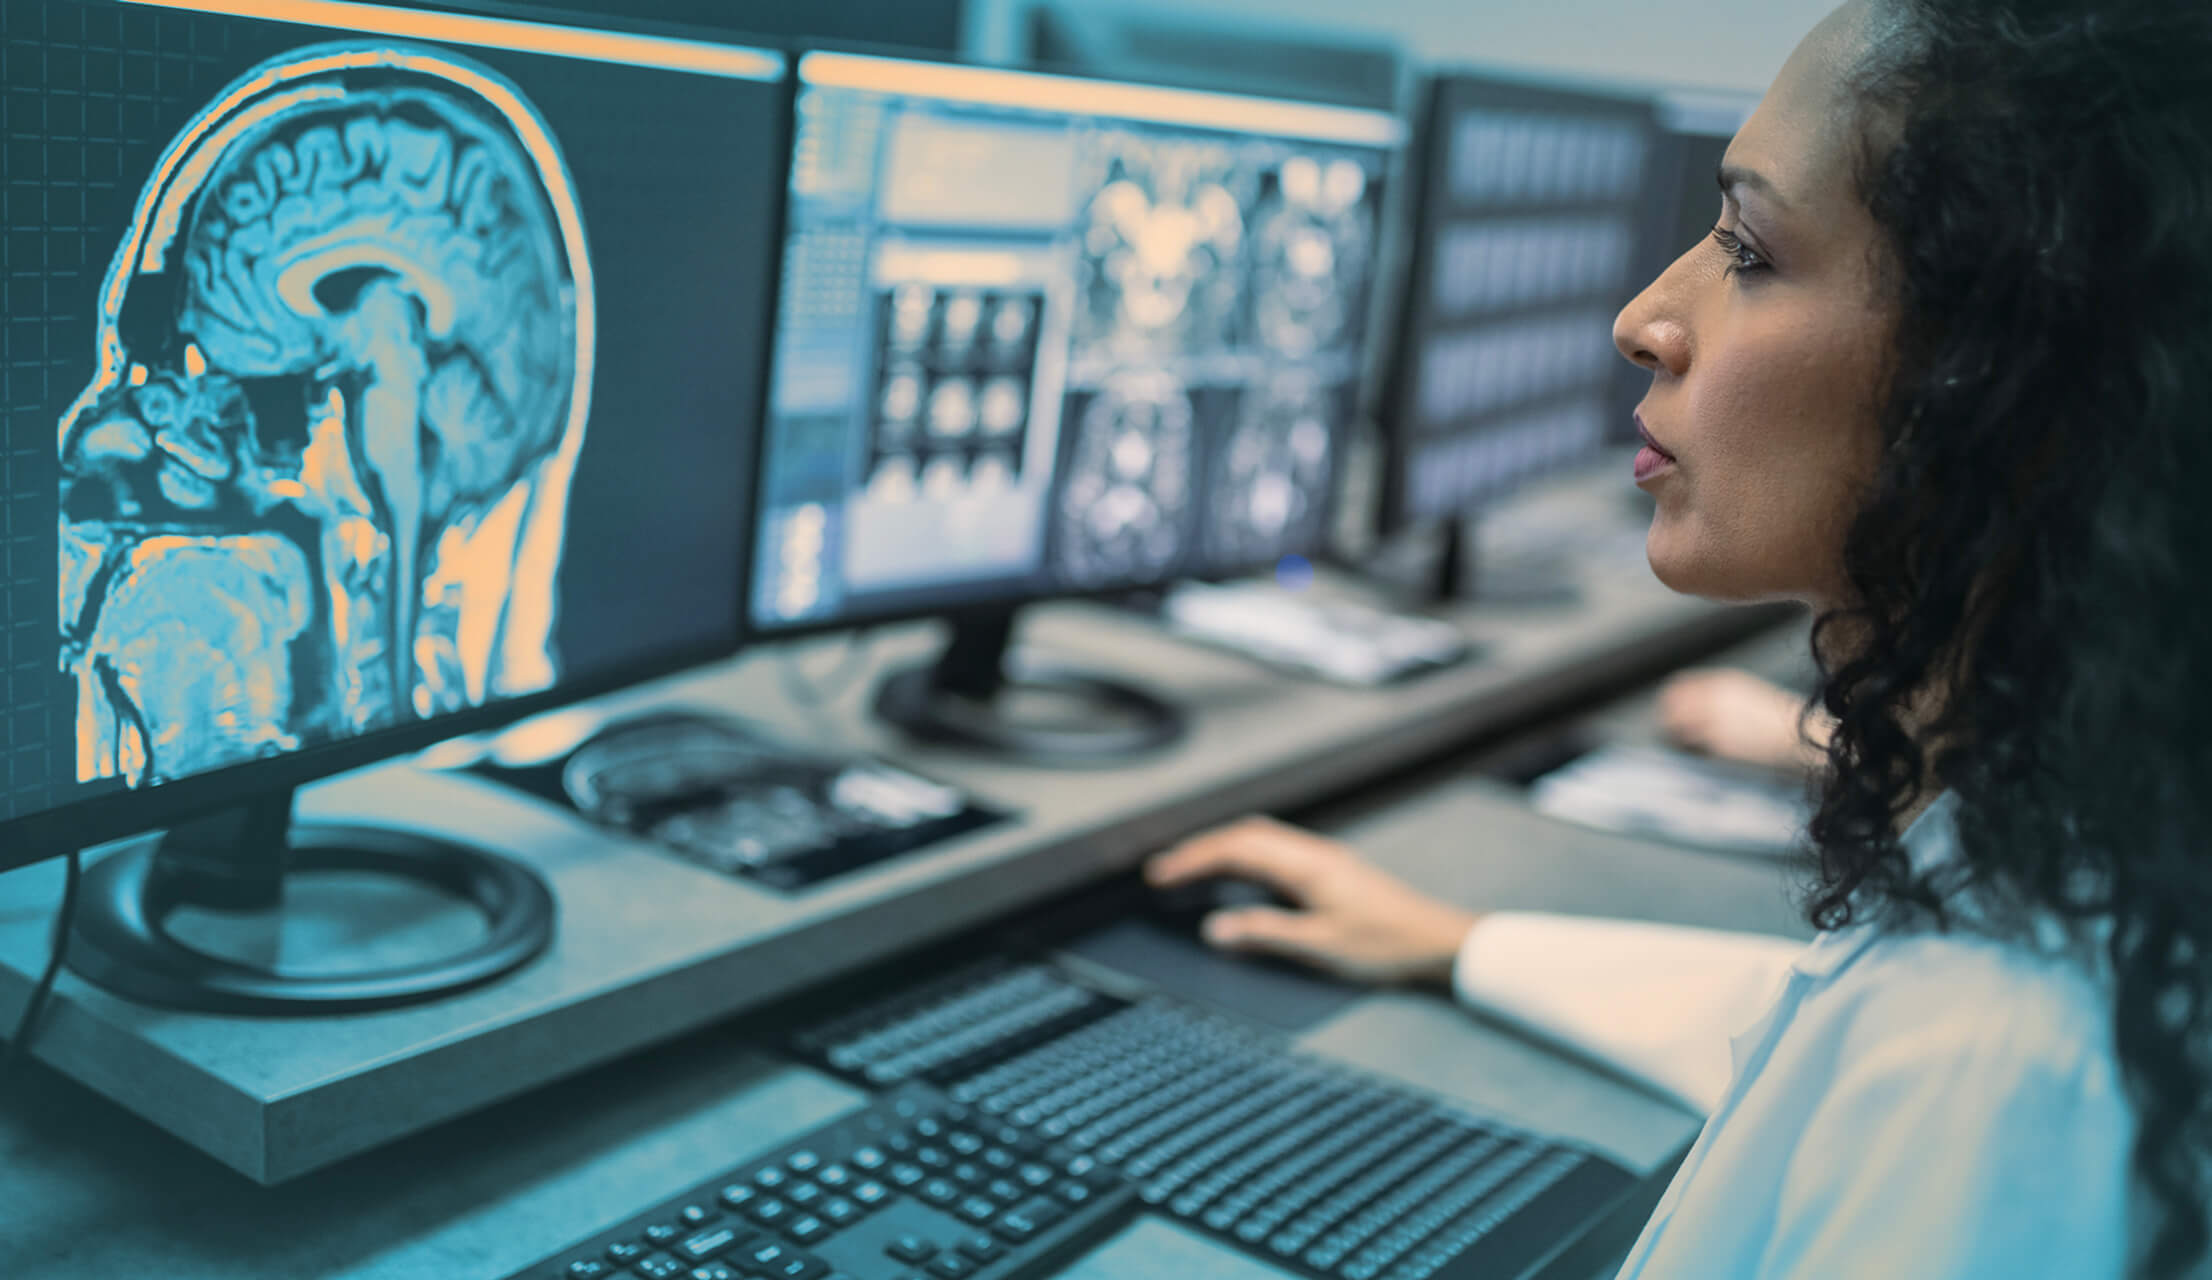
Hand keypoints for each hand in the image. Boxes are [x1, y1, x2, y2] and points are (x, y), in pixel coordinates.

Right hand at [1145, 816, 1480, 985]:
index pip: (1236, 849)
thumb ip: (1266, 933)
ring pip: (1261, 838)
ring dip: (1223, 848)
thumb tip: (1216, 929)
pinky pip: (1276, 850)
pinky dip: (1246, 856)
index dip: (1193, 859)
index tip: (1161, 873)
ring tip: (1192, 868)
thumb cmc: (1387, 944)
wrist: (1437, 940)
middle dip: (1201, 848)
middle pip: (1245, 835)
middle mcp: (1313, 852)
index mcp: (1306, 865)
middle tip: (1165, 868)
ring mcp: (1323, 858)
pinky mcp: (1331, 868)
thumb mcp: (1321, 945)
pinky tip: (1240, 875)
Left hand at [1656, 667, 1829, 771]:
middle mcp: (1715, 697)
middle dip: (1668, 720)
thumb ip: (1721, 698)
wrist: (1802, 737)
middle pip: (1670, 705)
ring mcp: (1715, 720)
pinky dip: (1692, 752)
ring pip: (1674, 727)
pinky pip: (1692, 747)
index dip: (1670, 702)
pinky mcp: (1719, 744)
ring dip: (1675, 738)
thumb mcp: (1749, 697)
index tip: (1669, 714)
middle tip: (1672, 735)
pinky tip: (1705, 757)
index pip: (1678, 686)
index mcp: (1723, 682)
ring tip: (1688, 748)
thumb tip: (1692, 708)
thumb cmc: (1779, 721)